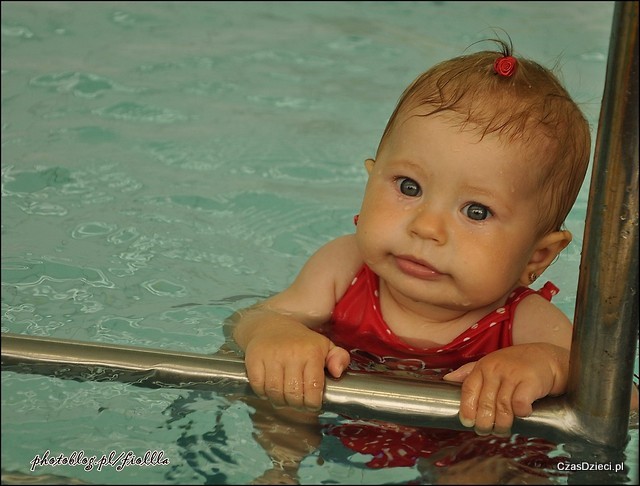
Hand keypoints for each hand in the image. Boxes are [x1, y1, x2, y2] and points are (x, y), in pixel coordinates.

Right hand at [243, 320, 349, 411]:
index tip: (312, 404)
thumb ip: (340, 358)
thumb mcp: (324, 345)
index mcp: (312, 352)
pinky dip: (263, 393)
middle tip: (297, 402)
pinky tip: (269, 389)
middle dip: (296, 405)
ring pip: (275, 393)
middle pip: (293, 395)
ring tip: (284, 397)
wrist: (269, 325)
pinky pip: (258, 386)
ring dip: (279, 401)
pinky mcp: (254, 358)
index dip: (312, 404)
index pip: (313, 388)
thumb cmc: (300, 341)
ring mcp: (271, 356)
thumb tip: (337, 372)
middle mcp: (292, 353)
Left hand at [443, 343, 568, 435]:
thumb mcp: (489, 363)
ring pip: (502, 406)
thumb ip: (468, 372)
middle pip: (485, 402)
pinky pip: (520, 403)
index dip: (467, 408)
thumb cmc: (514, 364)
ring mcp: (513, 375)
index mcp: (483, 367)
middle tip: (485, 430)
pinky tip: (522, 415)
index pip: (469, 389)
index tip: (467, 422)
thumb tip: (446, 379)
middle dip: (484, 421)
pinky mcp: (530, 381)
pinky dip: (520, 413)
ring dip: (502, 423)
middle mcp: (495, 370)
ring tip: (501, 430)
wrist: (546, 357)